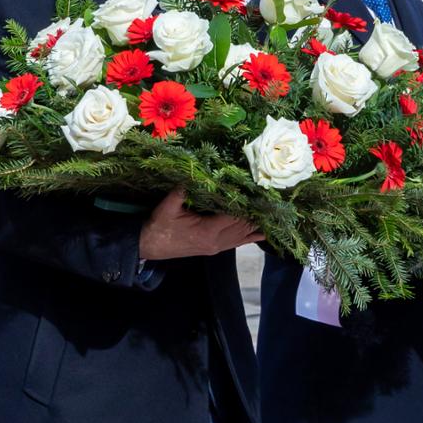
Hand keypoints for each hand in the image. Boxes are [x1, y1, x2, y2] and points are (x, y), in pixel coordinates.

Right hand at [139, 188, 264, 260]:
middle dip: (256, 214)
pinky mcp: (214, 248)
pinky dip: (251, 238)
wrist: (149, 246)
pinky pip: (237, 243)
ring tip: (273, 215)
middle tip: (272, 201)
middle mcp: (216, 241)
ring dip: (256, 225)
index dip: (248, 206)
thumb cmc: (158, 226)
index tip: (260, 194)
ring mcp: (216, 246)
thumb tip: (191, 173)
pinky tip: (264, 234)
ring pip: (242, 235)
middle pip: (242, 226)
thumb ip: (180, 192)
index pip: (234, 216)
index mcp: (207, 231)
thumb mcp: (167, 207)